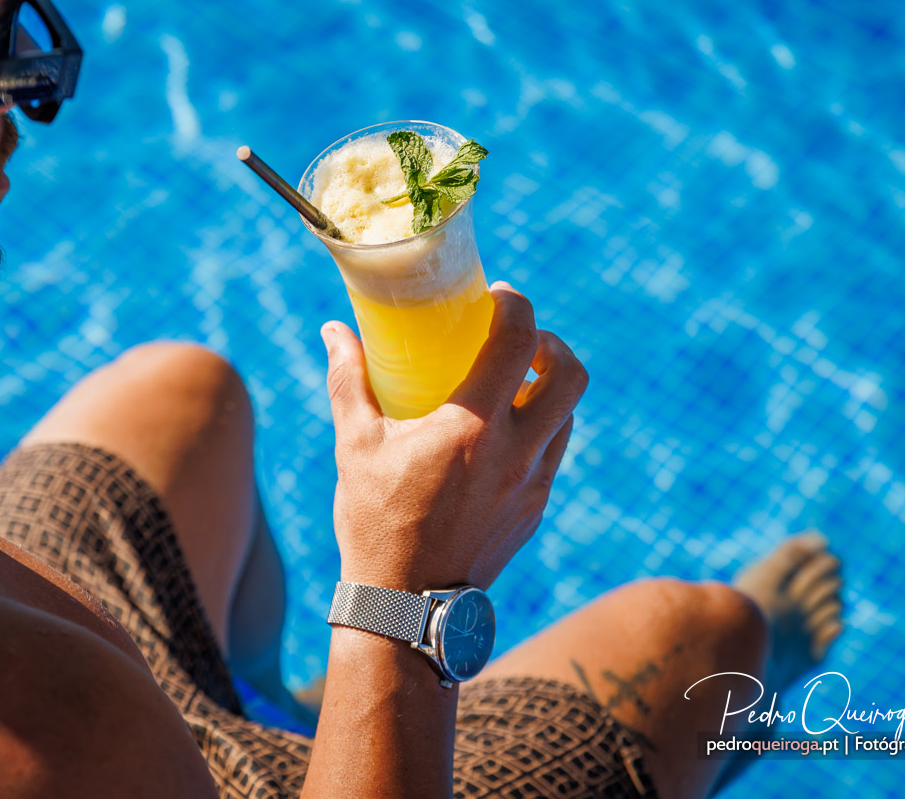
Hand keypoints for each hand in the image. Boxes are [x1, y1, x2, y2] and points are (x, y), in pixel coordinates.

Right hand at [321, 282, 586, 591]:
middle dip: (550, 343)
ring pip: (569, 414)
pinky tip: (501, 434)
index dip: (514, 305)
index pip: (518, 340)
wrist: (407, 607)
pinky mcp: (536, 509)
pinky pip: (554, 452)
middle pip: (570, 373)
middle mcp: (516, 451)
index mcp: (472, 426)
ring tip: (511, 383)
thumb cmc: (375, 522)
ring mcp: (533, 483)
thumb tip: (333, 331)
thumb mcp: (355, 446)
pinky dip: (540, 427)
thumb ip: (348, 381)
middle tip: (517, 338)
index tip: (494, 297)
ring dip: (549, 387)